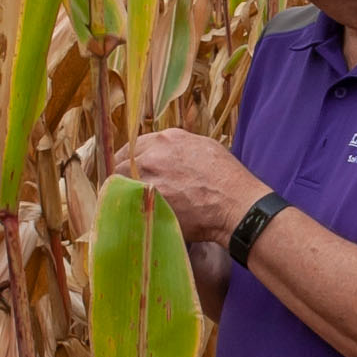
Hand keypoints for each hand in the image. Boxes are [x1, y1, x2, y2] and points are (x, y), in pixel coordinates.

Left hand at [126, 128, 269, 244]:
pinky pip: (128, 206)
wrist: (236, 204)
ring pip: (120, 187)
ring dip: (123, 196)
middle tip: (125, 192)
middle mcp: (153, 155)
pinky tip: (136, 217)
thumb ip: (178, 149)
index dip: (127, 162)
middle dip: (121, 179)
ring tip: (130, 207)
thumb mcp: (204, 148)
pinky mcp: (149, 203)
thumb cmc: (227, 179)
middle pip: (119, 165)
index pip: (131, 147)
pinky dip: (130, 212)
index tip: (127, 172)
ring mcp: (149, 179)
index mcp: (167, 139)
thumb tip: (166, 156)